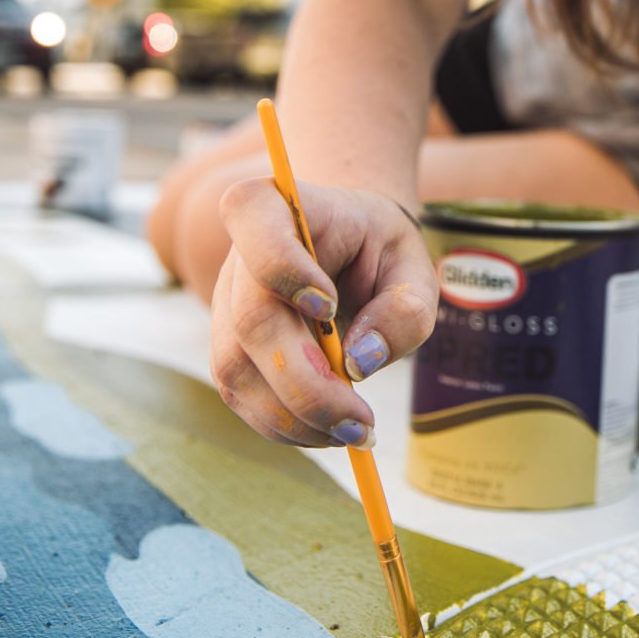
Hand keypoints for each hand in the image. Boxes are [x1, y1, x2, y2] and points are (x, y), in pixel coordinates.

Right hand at [209, 176, 436, 447]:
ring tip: (355, 431)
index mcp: (279, 206)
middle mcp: (239, 255)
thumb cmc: (380, 250)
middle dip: (307, 384)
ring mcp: (225, 304)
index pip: (253, 218)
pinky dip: (286, 425)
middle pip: (251, 321)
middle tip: (362, 420)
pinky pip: (241, 395)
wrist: (349, 246)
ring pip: (236, 370)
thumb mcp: (413, 266)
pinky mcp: (228, 348)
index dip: (282, 266)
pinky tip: (330, 429)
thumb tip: (360, 363)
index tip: (328, 304)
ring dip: (295, 416)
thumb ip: (403, 309)